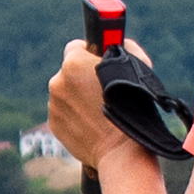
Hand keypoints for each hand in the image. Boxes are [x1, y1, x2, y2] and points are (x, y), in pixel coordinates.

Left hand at [46, 34, 154, 174]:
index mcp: (73, 62)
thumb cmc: (135, 109)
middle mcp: (58, 81)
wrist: (122, 152)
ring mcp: (54, 104)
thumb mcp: (139, 67)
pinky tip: (92, 125)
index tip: (98, 63)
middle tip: (103, 92)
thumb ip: (124, 47)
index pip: (76, 47)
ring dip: (78, 99)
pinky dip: (75, 117)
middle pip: (69, 72)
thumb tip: (116, 41)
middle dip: (83, 78)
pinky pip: (64, 114)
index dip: (89, 54)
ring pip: (66, 94)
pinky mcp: (54, 124)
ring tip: (100, 112)